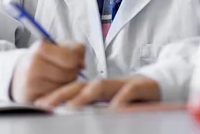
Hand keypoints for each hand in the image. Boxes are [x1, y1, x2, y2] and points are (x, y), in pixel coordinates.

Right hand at [10, 41, 84, 102]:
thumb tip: (82, 65)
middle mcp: (33, 64)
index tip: (70, 61)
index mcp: (41, 48)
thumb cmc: (42, 59)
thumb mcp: (57, 47)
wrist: (18, 74)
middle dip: (71, 75)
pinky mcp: (30, 97)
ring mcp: (30, 82)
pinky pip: (55, 100)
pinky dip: (56, 96)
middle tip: (63, 72)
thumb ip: (75, 49)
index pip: (71, 59)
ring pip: (63, 89)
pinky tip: (50, 89)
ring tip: (56, 80)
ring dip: (64, 86)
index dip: (75, 61)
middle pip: (69, 75)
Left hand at [34, 75, 160, 108]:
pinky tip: (113, 110)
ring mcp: (123, 83)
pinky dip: (121, 100)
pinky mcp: (141, 86)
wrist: (160, 85)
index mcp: (98, 88)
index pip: (73, 88)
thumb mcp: (110, 104)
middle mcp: (107, 84)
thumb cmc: (132, 98)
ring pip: (101, 85)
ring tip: (72, 107)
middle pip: (81, 84)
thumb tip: (68, 115)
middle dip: (62, 94)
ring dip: (85, 96)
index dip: (57, 96)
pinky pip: (129, 92)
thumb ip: (94, 109)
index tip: (39, 106)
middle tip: (46, 106)